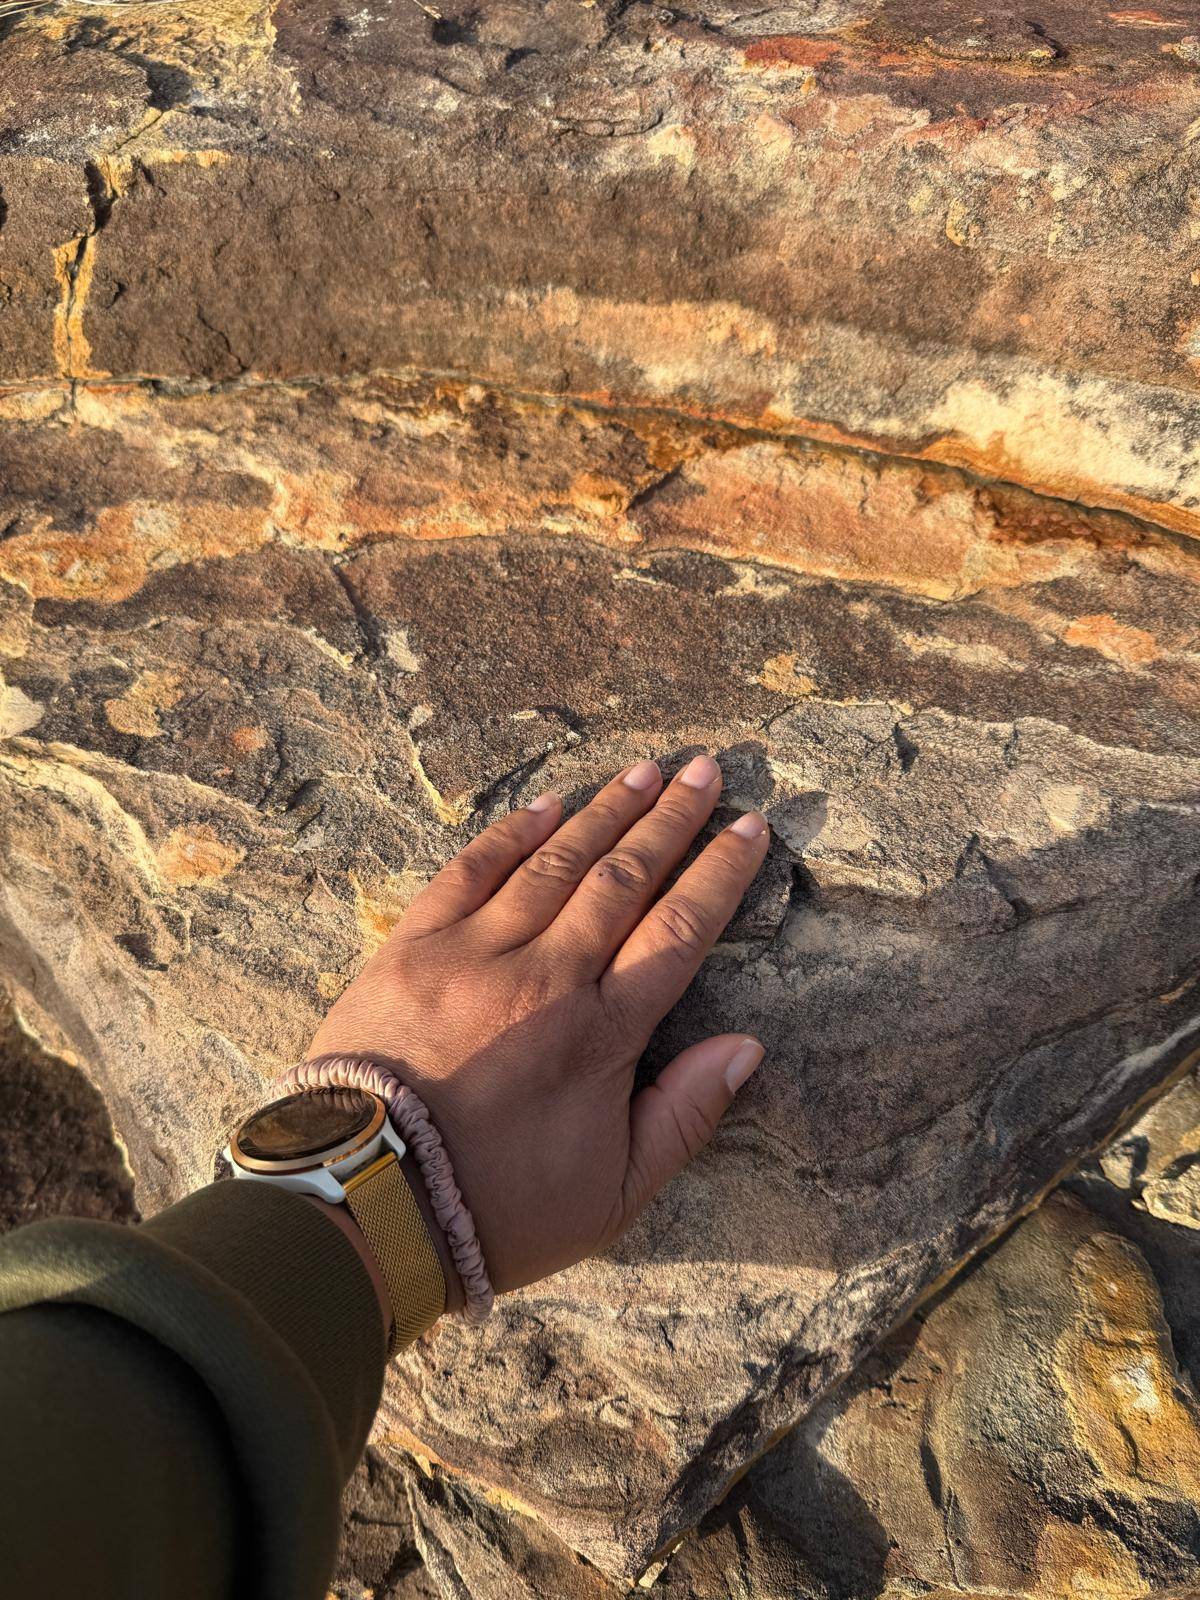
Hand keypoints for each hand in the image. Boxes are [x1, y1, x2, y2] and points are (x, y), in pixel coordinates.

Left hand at [305, 754, 769, 1303]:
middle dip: (671, 820)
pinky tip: (547, 805)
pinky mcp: (411, 948)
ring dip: (604, 811)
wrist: (361, 1207)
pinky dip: (512, 834)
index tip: (750, 828)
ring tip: (645, 770)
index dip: (719, 875)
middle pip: (624, 879)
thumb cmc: (494, 1210)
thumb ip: (683, 1115)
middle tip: (706, 770)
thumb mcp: (614, 1194)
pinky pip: (470, 871)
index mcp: (602, 1033)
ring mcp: (474, 954)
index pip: (678, 931)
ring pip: (555, 863)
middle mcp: (546, 975)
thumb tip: (745, 1047)